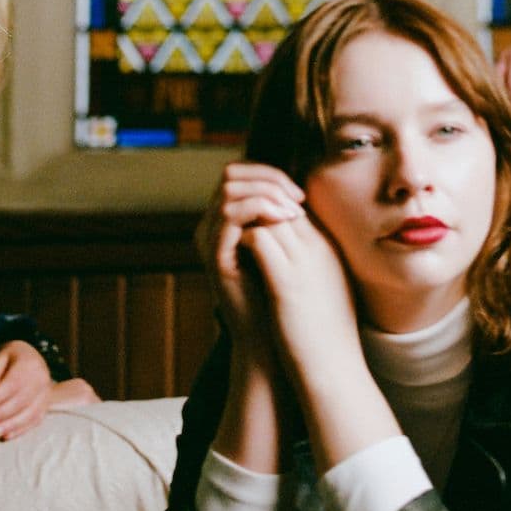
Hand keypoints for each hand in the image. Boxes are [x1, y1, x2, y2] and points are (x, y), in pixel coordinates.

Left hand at [0, 340, 55, 439]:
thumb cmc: (8, 360)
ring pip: (29, 414)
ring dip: (9, 426)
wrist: (30, 358)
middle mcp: (42, 379)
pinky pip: (35, 421)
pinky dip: (20, 430)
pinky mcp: (46, 406)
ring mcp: (46, 394)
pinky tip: (5, 436)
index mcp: (29, 364)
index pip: (10, 385)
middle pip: (19, 402)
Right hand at [197, 162, 304, 357]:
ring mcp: (209, 241)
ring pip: (230, 191)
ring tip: (294, 211)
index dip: (271, 176)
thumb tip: (299, 188)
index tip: (301, 195)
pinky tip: (285, 219)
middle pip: (232, 176)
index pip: (240, 175)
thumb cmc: (281, 292)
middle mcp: (211, 227)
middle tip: (298, 200)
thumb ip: (281, 217)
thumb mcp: (284, 246)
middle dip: (269, 180)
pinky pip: (230, 216)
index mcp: (225, 221)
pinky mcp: (214, 256)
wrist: (271, 335)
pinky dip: (260, 208)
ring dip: (267, 193)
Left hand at [238, 209, 362, 386]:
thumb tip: (293, 259)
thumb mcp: (329, 290)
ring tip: (232, 243)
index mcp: (331, 250)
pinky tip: (233, 256)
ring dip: (247, 225)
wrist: (335, 369)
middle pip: (282, 206)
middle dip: (257, 214)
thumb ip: (315, 267)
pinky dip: (242, 240)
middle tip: (235, 229)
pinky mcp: (287, 280)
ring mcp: (305, 262)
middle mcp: (320, 249)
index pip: (298, 210)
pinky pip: (258, 238)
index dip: (272, 214)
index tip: (254, 228)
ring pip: (269, 216)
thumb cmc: (328, 336)